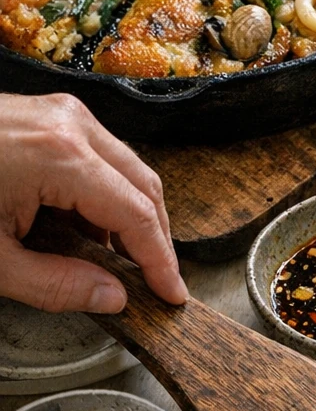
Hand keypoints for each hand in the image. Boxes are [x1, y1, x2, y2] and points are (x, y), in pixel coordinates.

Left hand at [0, 93, 186, 312]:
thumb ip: (56, 285)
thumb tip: (112, 298)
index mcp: (61, 156)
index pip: (137, 213)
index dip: (160, 260)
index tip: (172, 295)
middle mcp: (72, 124)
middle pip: (143, 184)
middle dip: (153, 237)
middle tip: (153, 283)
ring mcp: (61, 113)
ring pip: (125, 167)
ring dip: (128, 215)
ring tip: (113, 263)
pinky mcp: (48, 115)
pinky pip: (97, 156)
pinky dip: (102, 194)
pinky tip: (84, 231)